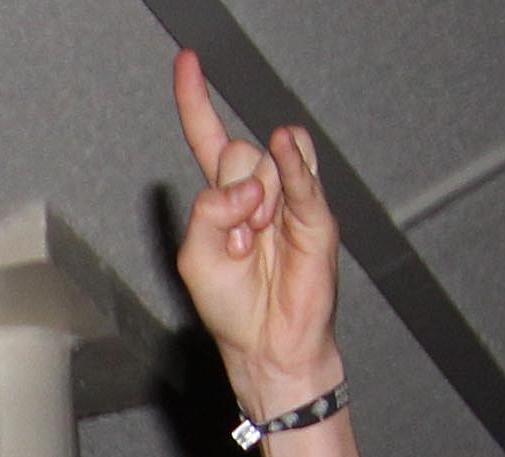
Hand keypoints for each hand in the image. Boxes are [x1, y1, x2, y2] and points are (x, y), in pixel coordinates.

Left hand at [169, 50, 343, 420]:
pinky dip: (292, 163)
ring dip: (251, 208)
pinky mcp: (316, 217)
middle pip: (233, 153)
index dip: (196, 101)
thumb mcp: (197, 256)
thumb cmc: (233, 307)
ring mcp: (288, 200)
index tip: (189, 61)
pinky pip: (300, 178)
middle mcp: (258, 192)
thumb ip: (208, 211)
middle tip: (238, 242)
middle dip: (227, 196)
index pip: (208, 137)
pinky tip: (287, 147)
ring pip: (262, 167)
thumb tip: (248, 184)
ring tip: (258, 248)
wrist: (266, 346)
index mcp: (224, 199)